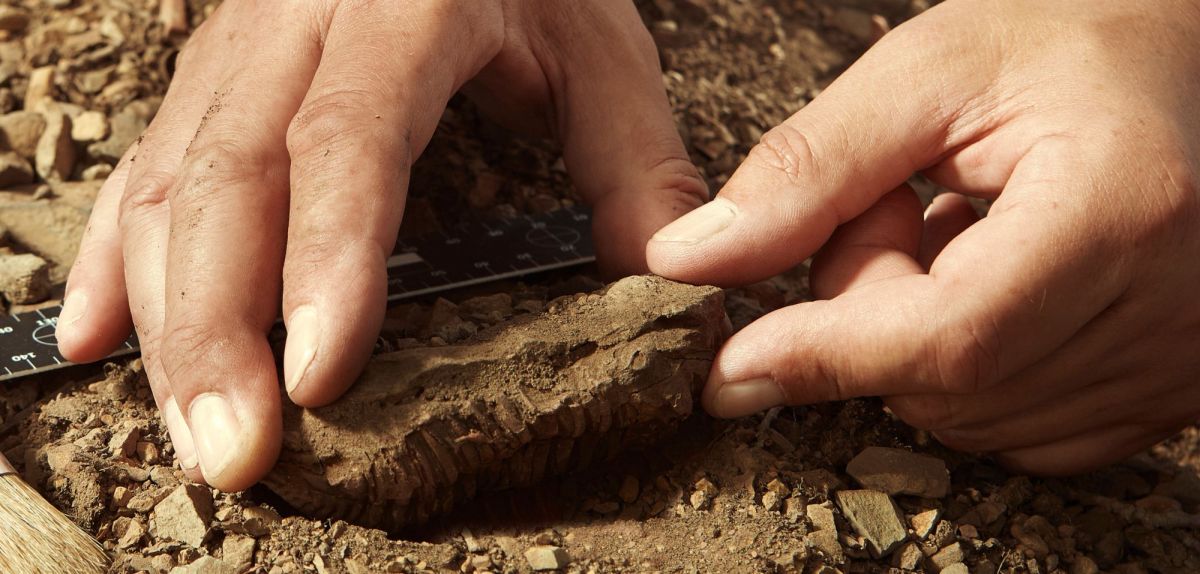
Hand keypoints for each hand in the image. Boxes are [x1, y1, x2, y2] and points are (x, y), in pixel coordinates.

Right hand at [56, 1, 704, 489]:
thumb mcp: (600, 48)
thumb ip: (637, 164)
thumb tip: (667, 280)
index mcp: (403, 4)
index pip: (350, 136)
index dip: (326, 257)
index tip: (319, 375)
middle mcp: (297, 20)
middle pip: (230, 173)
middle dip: (220, 322)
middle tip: (239, 447)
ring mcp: (238, 47)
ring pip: (169, 180)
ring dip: (168, 314)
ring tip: (192, 429)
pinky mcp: (210, 76)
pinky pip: (139, 165)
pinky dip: (113, 259)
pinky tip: (96, 338)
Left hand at [648, 0, 1199, 474]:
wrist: (1183, 66)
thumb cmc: (1073, 41)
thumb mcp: (929, 71)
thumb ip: (807, 170)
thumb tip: (692, 262)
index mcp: (1120, 210)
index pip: (950, 334)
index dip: (825, 355)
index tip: (727, 369)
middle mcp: (1170, 311)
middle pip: (942, 379)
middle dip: (867, 308)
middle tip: (891, 203)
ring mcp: (1174, 363)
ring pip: (966, 412)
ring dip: (911, 335)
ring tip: (951, 226)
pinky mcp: (1161, 391)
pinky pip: (1011, 426)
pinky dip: (960, 365)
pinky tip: (981, 279)